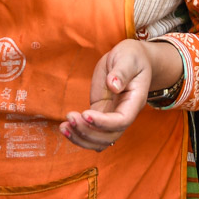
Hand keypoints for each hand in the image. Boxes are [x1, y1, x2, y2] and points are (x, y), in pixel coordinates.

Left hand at [62, 39, 178, 151]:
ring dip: (81, 138)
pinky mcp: (100, 113)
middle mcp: (124, 113)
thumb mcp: (128, 58)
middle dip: (88, 132)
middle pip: (109, 136)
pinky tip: (64, 127)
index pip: (122, 121)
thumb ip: (122, 72)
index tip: (85, 113)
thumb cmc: (132, 57)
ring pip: (99, 141)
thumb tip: (113, 85)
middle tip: (70, 117)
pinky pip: (91, 132)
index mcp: (135, 101)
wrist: (131, 59)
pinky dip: (78, 134)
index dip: (103, 123)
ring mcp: (111, 116)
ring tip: (63, 126)